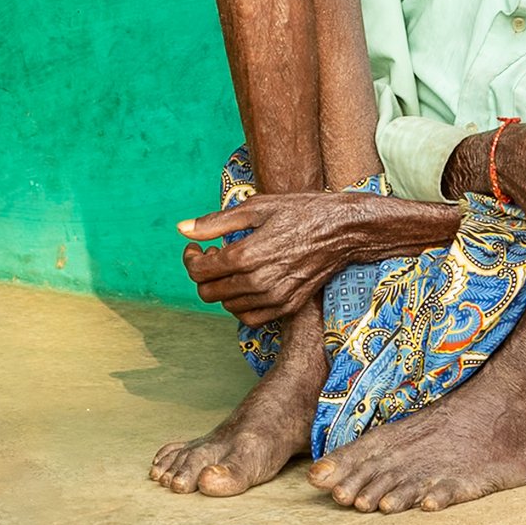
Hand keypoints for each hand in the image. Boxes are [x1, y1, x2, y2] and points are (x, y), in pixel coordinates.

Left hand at [177, 192, 372, 325]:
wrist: (343, 229)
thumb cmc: (300, 211)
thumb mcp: (256, 207)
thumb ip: (216, 222)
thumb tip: (182, 229)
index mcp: (247, 254)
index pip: (199, 271)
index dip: (190, 258)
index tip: (197, 247)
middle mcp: (259, 281)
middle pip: (208, 292)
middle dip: (204, 273)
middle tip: (215, 254)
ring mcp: (274, 297)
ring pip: (227, 306)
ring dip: (223, 287)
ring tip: (236, 266)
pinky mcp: (287, 306)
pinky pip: (249, 317)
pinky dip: (240, 305)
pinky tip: (248, 284)